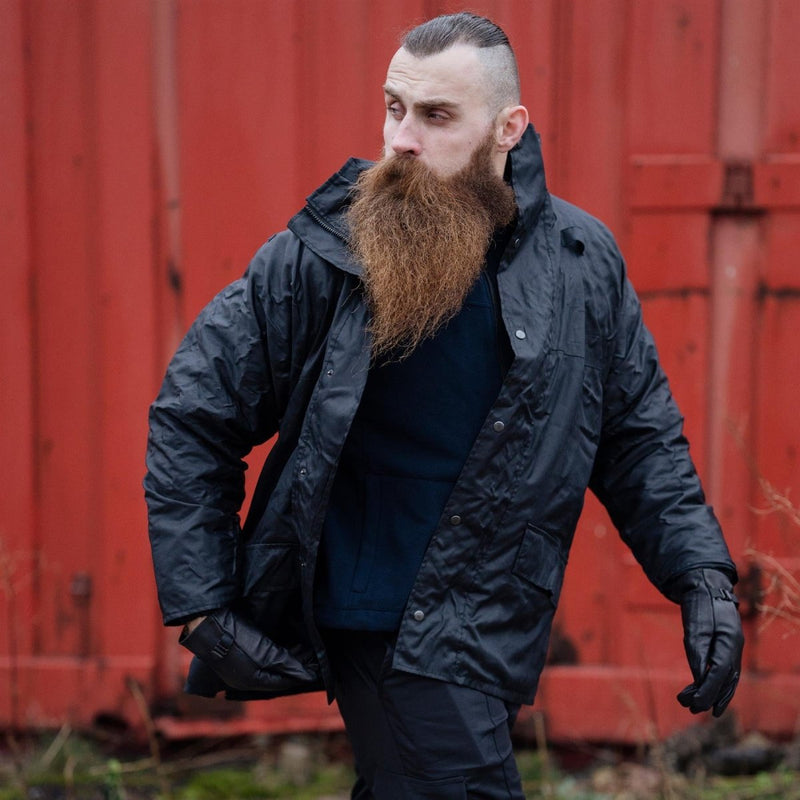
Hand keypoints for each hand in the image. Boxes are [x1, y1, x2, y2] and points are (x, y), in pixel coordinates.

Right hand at [179, 608, 319, 692]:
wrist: (209, 623)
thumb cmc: (238, 639)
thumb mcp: (265, 652)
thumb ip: (287, 664)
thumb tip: (307, 676)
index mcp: (251, 682)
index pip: (283, 682)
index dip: (300, 673)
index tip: (315, 665)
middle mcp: (245, 676)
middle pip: (277, 673)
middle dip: (295, 664)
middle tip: (311, 653)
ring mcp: (240, 664)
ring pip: (270, 664)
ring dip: (286, 656)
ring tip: (302, 645)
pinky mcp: (237, 651)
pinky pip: (261, 656)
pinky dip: (275, 651)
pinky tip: (283, 641)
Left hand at [669, 568, 743, 716]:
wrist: (707, 586)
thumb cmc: (699, 605)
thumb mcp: (694, 628)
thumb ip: (697, 652)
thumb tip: (698, 678)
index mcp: (729, 642)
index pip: (719, 674)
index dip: (707, 691)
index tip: (694, 703)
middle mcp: (735, 649)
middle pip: (725, 681)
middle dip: (708, 697)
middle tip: (690, 708)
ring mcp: (733, 649)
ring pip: (727, 679)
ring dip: (712, 694)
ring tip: (694, 706)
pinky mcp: (726, 648)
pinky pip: (724, 672)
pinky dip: (716, 685)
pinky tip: (704, 692)